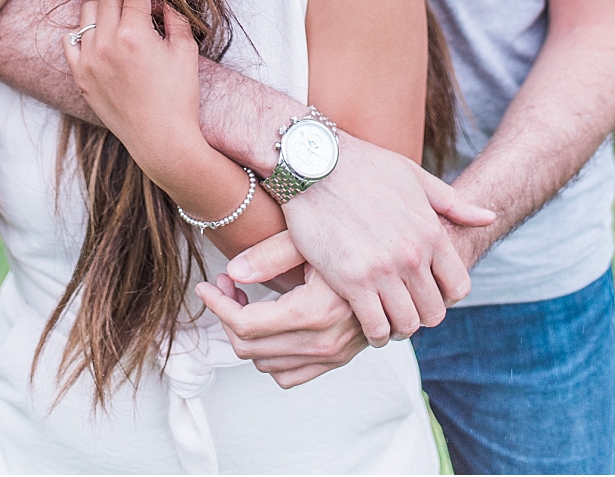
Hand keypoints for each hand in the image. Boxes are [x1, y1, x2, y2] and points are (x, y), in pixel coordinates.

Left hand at [65, 0, 200, 176]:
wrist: (159, 138)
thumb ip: (176, 15)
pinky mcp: (79, 76)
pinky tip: (102, 40)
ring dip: (105, 9)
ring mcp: (88, 59)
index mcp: (134, 33)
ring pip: (87, 11)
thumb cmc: (178, 96)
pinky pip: (70, 39)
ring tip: (121, 23)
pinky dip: (84, 32)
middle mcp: (106, 42)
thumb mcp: (186, 50)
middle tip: (140, 6)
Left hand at [198, 241, 363, 387]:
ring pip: (264, 364)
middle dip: (227, 317)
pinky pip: (288, 376)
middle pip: (248, 347)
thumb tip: (232, 270)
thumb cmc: (358, 240)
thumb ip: (271, 254)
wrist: (405, 262)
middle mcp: (325, 341)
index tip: (209, 285)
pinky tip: (271, 324)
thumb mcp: (315, 238)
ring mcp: (333, 355)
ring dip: (247, 336)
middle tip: (227, 287)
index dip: (218, 305)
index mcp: (315, 311)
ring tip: (248, 302)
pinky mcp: (339, 360)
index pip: (244, 324)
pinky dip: (270, 356)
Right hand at [237, 140, 496, 347]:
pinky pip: (374, 326)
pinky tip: (367, 323)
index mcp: (432, 232)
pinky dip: (374, 333)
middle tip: (405, 310)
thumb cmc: (366, 168)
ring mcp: (383, 270)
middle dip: (422, 316)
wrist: (316, 166)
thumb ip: (454, 205)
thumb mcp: (417, 178)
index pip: (459, 287)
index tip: (429, 294)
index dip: (447, 297)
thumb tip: (489, 217)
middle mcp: (413, 255)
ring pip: (406, 325)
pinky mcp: (352, 281)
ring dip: (398, 328)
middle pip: (433, 312)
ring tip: (387, 320)